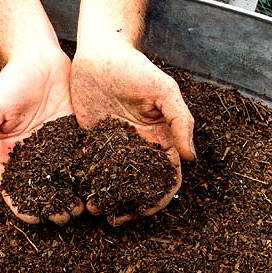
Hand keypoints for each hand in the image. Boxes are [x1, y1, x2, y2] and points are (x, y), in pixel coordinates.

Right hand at [0, 46, 83, 224]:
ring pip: (64, 178)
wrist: (40, 58)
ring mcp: (56, 146)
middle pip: (42, 187)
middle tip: (63, 217)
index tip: (32, 219)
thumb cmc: (11, 81)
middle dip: (51, 205)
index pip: (14, 186)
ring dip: (71, 195)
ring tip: (81, 208)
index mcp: (10, 152)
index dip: (21, 205)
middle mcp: (34, 154)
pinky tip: (94, 187)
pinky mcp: (74, 136)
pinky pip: (80, 159)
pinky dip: (86, 175)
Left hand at [70, 43, 194, 224]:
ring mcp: (113, 147)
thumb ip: (180, 121)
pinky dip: (88, 182)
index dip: (159, 196)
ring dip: (107, 198)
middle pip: (138, 185)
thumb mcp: (163, 91)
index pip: (165, 176)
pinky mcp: (91, 141)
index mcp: (159, 139)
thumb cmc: (135, 68)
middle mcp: (137, 148)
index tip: (145, 209)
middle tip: (115, 218)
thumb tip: (190, 158)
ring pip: (113, 181)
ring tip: (95, 208)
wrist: (100, 54)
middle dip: (129, 205)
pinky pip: (91, 167)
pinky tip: (80, 192)